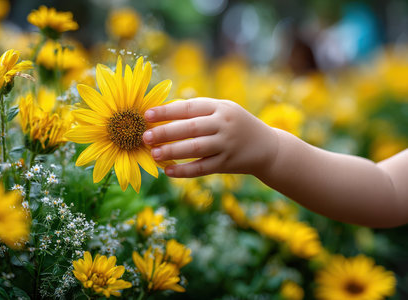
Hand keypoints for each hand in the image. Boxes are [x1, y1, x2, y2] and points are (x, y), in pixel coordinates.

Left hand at [142, 98, 277, 177]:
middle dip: (166, 132)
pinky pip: (202, 168)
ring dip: (172, 151)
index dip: (166, 111)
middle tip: (145, 137)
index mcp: (220, 108)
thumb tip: (163, 113)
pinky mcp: (227, 164)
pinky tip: (168, 171)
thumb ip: (198, 110)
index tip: (146, 115)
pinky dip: (184, 171)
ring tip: (153, 154)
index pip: (189, 107)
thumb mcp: (224, 110)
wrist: (268, 147)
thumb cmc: (236, 125)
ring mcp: (226, 145)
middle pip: (191, 128)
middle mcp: (224, 125)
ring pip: (195, 149)